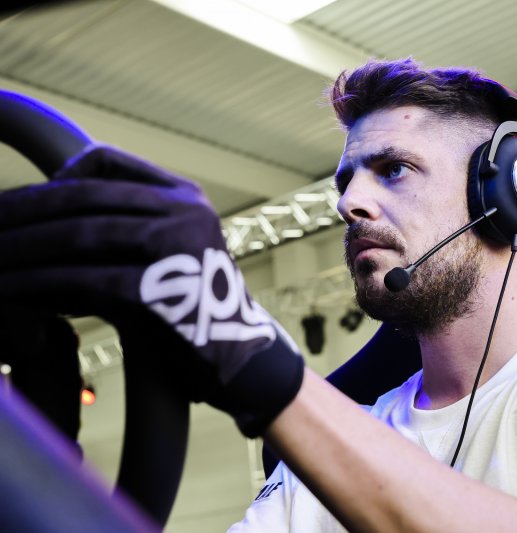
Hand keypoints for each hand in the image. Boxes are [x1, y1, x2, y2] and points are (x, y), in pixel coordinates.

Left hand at [0, 145, 303, 436]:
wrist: (243, 362)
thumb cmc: (194, 311)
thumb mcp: (170, 254)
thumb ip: (126, 229)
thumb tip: (46, 225)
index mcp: (186, 196)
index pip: (107, 161)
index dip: (55, 178)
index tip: (23, 204)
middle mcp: (185, 211)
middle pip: (84, 196)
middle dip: (22, 211)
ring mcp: (178, 246)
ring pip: (79, 234)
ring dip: (20, 247)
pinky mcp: (164, 289)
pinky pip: (84, 279)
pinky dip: (38, 285)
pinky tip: (8, 291)